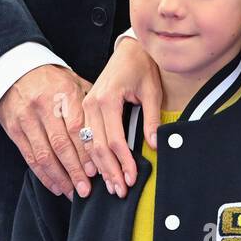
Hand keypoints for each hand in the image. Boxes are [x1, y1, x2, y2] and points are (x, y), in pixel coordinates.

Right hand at [0, 64, 97, 201]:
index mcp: (64, 92)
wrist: (15, 69)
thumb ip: (89, 103)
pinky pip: (30, 157)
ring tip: (73, 192)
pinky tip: (56, 186)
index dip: (86, 152)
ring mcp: (27, 118)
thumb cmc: (52, 78)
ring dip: (60, 178)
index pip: (77, 127)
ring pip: (45, 155)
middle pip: (61, 145)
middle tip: (87, 190)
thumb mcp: (73, 81)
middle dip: (75, 171)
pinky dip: (44, 175)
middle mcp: (44, 106)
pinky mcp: (14, 130)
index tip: (97, 170)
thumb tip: (112, 126)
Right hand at [80, 35, 162, 198]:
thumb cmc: (142, 66)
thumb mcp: (152, 91)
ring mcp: (86, 105)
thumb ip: (152, 119)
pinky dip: (93, 156)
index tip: (132, 179)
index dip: (123, 162)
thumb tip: (155, 145)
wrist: (130, 49)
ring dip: (100, 167)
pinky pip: (86, 137)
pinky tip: (100, 170)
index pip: (115, 140)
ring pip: (89, 145)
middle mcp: (92, 103)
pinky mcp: (85, 108)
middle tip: (121, 191)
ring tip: (112, 186)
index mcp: (107, 99)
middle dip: (110, 171)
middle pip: (98, 147)